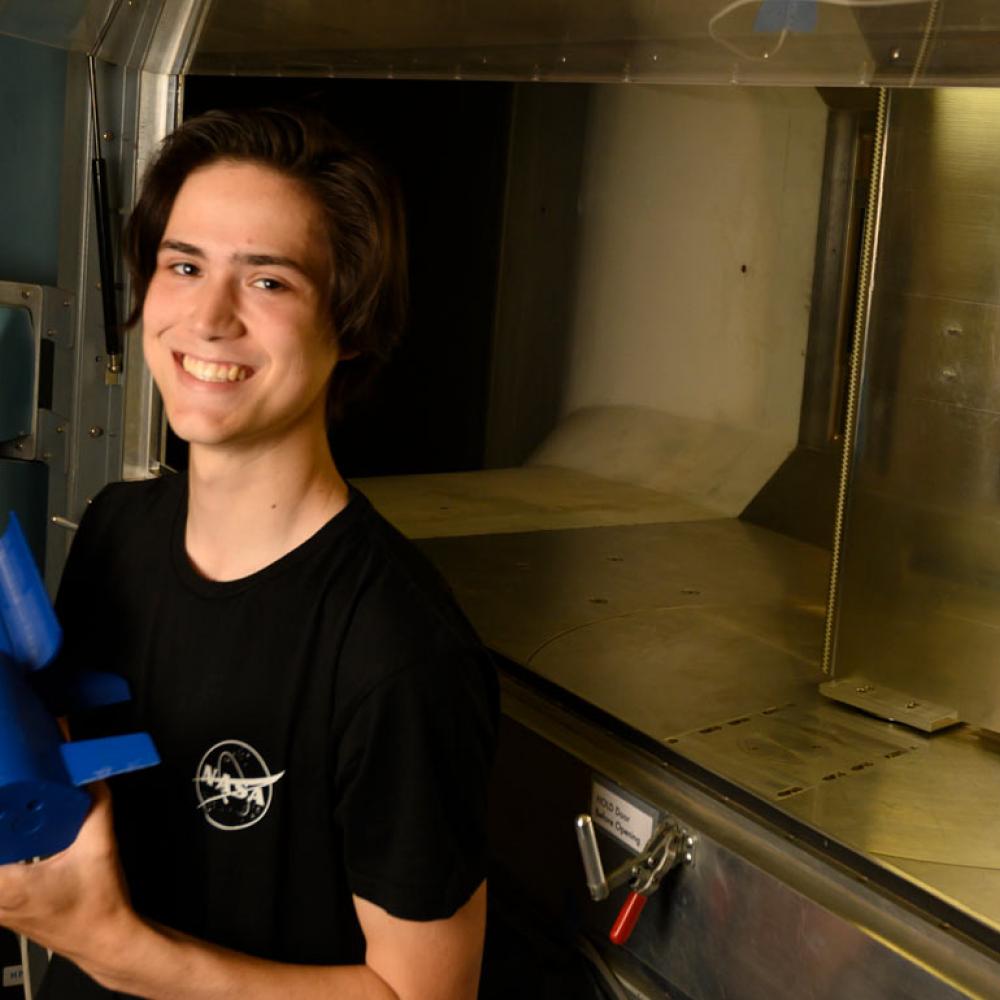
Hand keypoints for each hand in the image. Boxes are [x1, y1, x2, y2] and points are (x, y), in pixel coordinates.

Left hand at [0, 783, 137, 965]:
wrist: (104, 940)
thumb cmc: (98, 907)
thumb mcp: (100, 849)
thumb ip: (97, 808)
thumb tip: (92, 784)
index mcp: (8, 886)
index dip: (0, 820)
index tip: (9, 803)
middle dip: (4, 829)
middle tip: (16, 810)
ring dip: (6, 846)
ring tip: (20, 829)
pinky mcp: (4, 909)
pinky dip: (7, 859)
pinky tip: (24, 847)